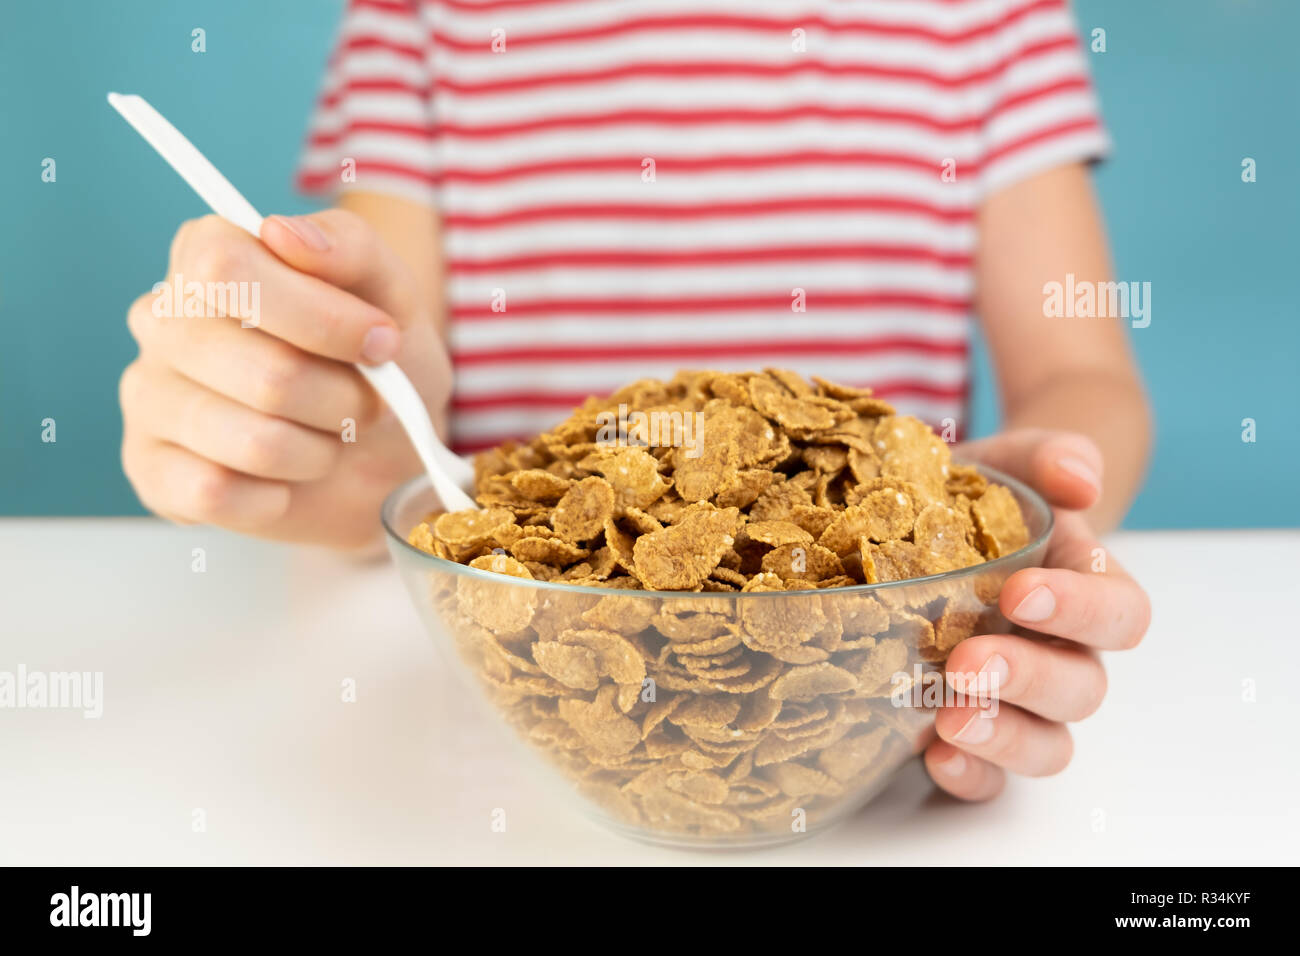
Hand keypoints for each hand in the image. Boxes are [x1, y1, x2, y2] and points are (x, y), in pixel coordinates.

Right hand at [120, 211, 451, 548]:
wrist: (384, 452)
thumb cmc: (377, 364)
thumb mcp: (390, 293)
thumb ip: (348, 247)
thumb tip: (283, 231)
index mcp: (208, 255)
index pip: (227, 269)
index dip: (320, 317)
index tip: (380, 341)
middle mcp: (161, 320)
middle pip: (264, 371)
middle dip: (344, 398)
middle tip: (367, 403)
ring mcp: (148, 397)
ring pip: (253, 440)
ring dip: (320, 451)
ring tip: (327, 439)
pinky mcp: (151, 471)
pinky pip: (218, 493)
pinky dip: (278, 494)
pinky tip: (286, 479)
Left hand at [922, 429, 1150, 798]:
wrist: (926, 522)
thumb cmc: (979, 495)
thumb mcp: (1007, 462)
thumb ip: (1049, 457)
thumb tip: (1078, 479)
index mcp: (1086, 589)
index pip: (1120, 614)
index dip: (1080, 610)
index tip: (1019, 593)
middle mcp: (1062, 654)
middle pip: (1081, 689)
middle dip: (1028, 678)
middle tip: (967, 662)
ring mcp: (1018, 701)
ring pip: (1046, 745)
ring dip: (1005, 736)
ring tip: (949, 719)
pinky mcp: (969, 733)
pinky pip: (990, 778)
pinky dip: (971, 775)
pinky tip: (932, 757)